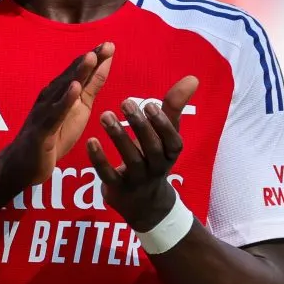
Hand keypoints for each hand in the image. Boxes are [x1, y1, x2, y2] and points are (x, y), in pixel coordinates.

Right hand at [3, 42, 114, 185]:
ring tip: (91, 57)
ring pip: (63, 89)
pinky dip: (64, 101)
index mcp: (61, 92)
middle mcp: (51, 96)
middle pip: (73, 75)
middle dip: (90, 59)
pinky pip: (54, 114)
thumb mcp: (79, 110)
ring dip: (77, 73)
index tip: (110, 44)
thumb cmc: (53, 136)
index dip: (95, 58)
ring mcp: (45, 111)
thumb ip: (90, 88)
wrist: (24, 164)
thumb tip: (104, 65)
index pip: (79, 71)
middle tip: (106, 45)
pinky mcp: (42, 129)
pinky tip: (74, 89)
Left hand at [86, 75, 198, 230]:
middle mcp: (157, 168)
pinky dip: (99, 159)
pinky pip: (109, 175)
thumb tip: (193, 78)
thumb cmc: (154, 158)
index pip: (172, 140)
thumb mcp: (166, 135)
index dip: (162, 124)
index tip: (149, 104)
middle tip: (124, 103)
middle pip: (152, 148)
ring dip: (118, 137)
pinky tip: (91, 141)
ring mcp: (138, 181)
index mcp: (170, 154)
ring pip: (131, 160)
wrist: (145, 205)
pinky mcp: (118, 190)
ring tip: (105, 115)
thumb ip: (174, 107)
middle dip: (139, 126)